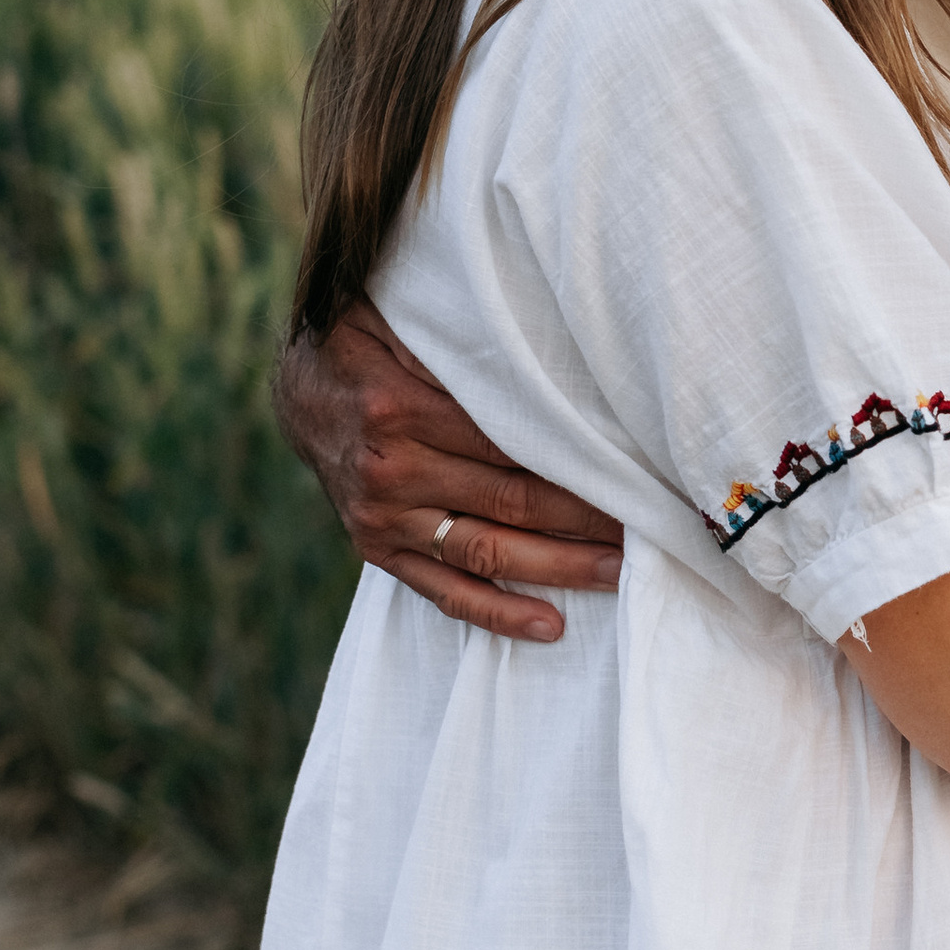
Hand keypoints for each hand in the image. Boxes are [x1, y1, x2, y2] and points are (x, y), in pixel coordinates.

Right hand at [270, 297, 623, 641]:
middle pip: (511, 501)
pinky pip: (442, 592)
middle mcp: (390, 469)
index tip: (636, 470)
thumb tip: (565, 357)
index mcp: (401, 407)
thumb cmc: (372, 342)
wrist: (299, 389)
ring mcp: (382, 518)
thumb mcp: (413, 324)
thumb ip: (472, 346)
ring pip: (486, 552)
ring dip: (559, 567)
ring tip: (620, 574)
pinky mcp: (376, 550)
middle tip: (650, 526)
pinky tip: (550, 625)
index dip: (580, 461)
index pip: (514, 443)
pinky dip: (497, 613)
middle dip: (587, 517)